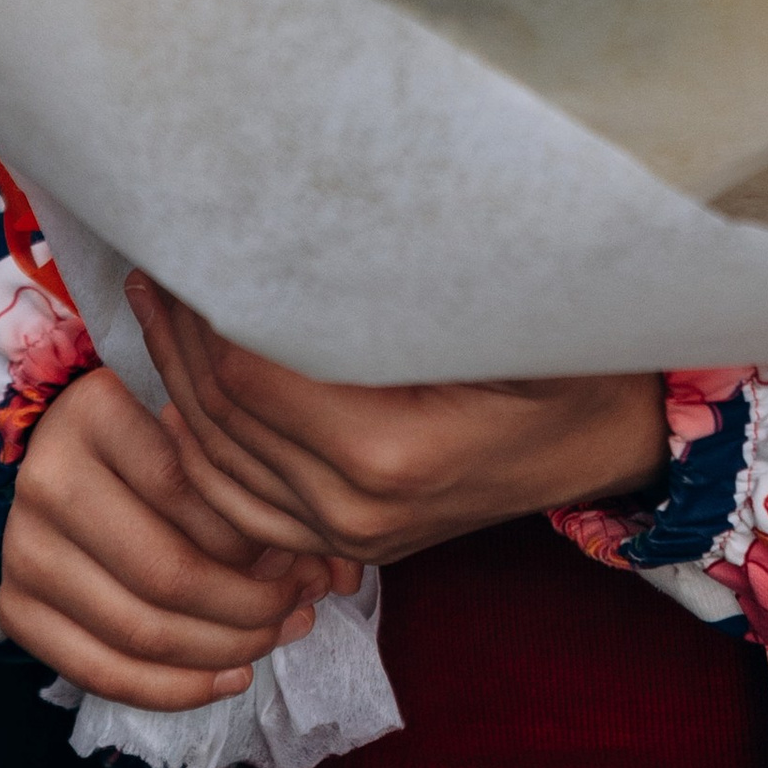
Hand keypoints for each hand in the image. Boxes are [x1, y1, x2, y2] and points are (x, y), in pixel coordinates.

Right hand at [0, 361, 349, 708]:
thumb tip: (337, 569)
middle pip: (168, 572)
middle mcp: (46, 483)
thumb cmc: (148, 435)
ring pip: (140, 631)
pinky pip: (102, 672)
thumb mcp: (194, 427)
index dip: (257, 536)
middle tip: (303, 605)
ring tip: (276, 637)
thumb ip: (250, 482)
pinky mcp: (17, 610)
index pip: (190, 491)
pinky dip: (175, 689)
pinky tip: (230, 678)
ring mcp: (24, 552)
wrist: (47, 452)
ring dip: (224, 650)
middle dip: (251, 605)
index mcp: (92, 415)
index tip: (309, 552)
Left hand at [126, 269, 668, 565]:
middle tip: (156, 262)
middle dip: (178, 337)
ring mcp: (348, 536)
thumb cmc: (569, 360)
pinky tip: (180, 395)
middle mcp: (356, 506)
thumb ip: (398, 286)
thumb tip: (303, 224)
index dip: (206, 308)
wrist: (611, 441)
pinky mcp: (346, 543)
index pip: (251, 373)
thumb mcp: (501, 310)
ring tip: (158, 308)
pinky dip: (199, 451)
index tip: (186, 245)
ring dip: (176, 386)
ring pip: (220, 465)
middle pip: (222, 416)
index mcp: (390, 448)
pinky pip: (243, 508)